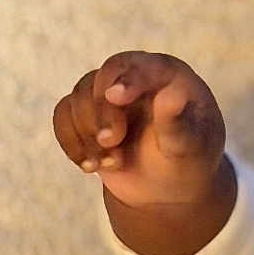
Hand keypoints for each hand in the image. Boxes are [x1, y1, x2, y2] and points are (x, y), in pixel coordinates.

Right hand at [53, 50, 234, 254]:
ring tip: (112, 163)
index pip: (139, 66)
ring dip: (87, 134)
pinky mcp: (87, 115)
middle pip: (100, 80)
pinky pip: (63, 117)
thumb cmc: (190, 162)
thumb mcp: (191, 147)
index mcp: (167, 76)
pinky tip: (90, 166)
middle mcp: (135, 78)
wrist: (171, 188)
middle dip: (101, 113)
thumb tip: (173, 96)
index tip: (115, 97)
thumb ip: (178, 123)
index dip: (126, 79)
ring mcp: (108, 95)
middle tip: (111, 142)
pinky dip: (72, 142)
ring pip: (77, 98)